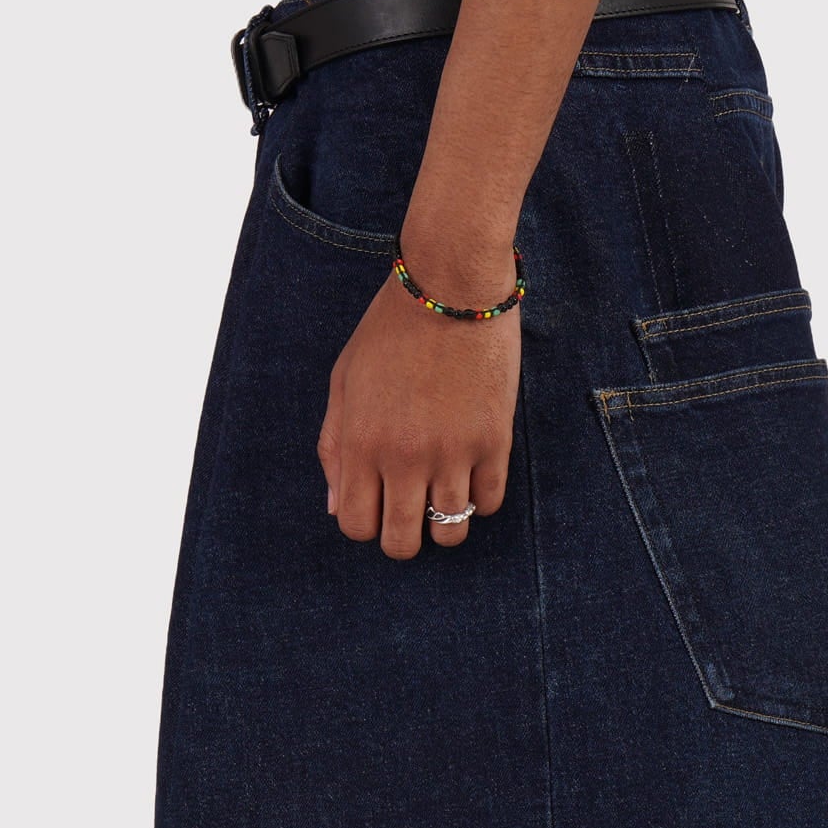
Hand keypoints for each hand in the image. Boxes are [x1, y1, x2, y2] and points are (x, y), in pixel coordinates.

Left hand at [318, 238, 520, 558]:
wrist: (451, 284)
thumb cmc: (389, 329)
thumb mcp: (344, 382)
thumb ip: (334, 448)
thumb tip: (336, 508)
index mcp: (360, 442)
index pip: (355, 526)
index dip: (365, 523)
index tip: (377, 503)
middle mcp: (403, 456)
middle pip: (401, 542)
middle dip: (403, 535)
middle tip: (411, 509)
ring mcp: (451, 452)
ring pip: (450, 533)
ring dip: (445, 521)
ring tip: (444, 489)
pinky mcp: (494, 441)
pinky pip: (489, 502)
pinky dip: (480, 497)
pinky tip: (472, 469)